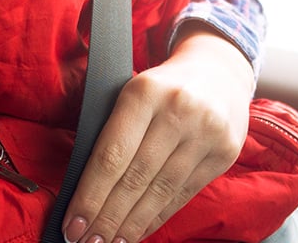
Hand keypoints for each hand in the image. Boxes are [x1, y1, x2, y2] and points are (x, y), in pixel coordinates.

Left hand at [61, 22, 254, 242]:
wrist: (219, 72)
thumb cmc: (161, 88)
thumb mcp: (131, 94)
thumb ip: (111, 133)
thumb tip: (83, 191)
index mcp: (144, 92)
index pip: (111, 155)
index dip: (90, 195)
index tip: (72, 223)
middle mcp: (179, 111)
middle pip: (135, 178)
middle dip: (107, 218)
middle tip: (86, 242)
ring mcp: (207, 133)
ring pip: (160, 191)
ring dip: (131, 225)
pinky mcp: (225, 153)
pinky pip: (183, 194)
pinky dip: (157, 217)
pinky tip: (138, 232)